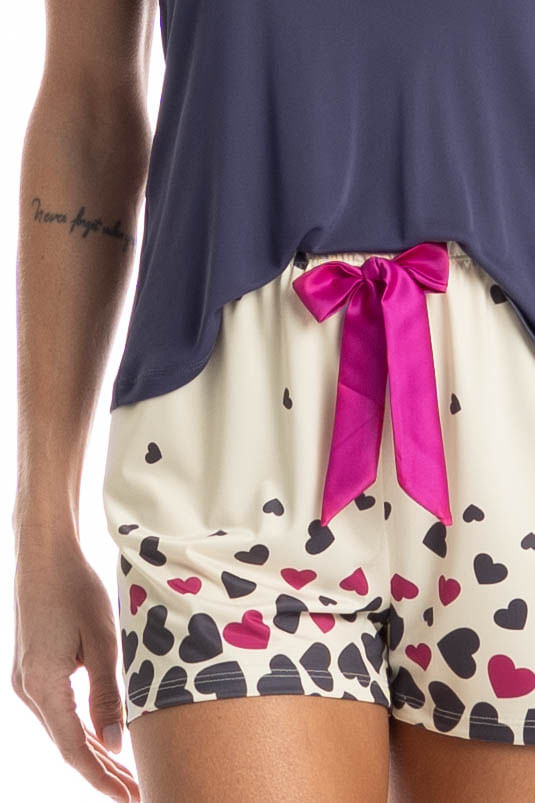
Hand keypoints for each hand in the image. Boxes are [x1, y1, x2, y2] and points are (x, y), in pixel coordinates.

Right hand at [11, 534, 139, 801]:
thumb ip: (106, 694)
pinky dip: (80, 727)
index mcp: (44, 686)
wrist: (45, 554)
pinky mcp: (31, 668)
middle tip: (135, 791)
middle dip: (101, 770)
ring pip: (61, 728)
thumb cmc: (77, 589)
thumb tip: (114, 744)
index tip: (131, 797)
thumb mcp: (101, 640)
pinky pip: (57, 709)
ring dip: (92, 750)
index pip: (76, 749)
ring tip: (125, 771)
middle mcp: (28, 689)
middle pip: (67, 743)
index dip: (103, 777)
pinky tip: (102, 734)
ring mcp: (25, 679)